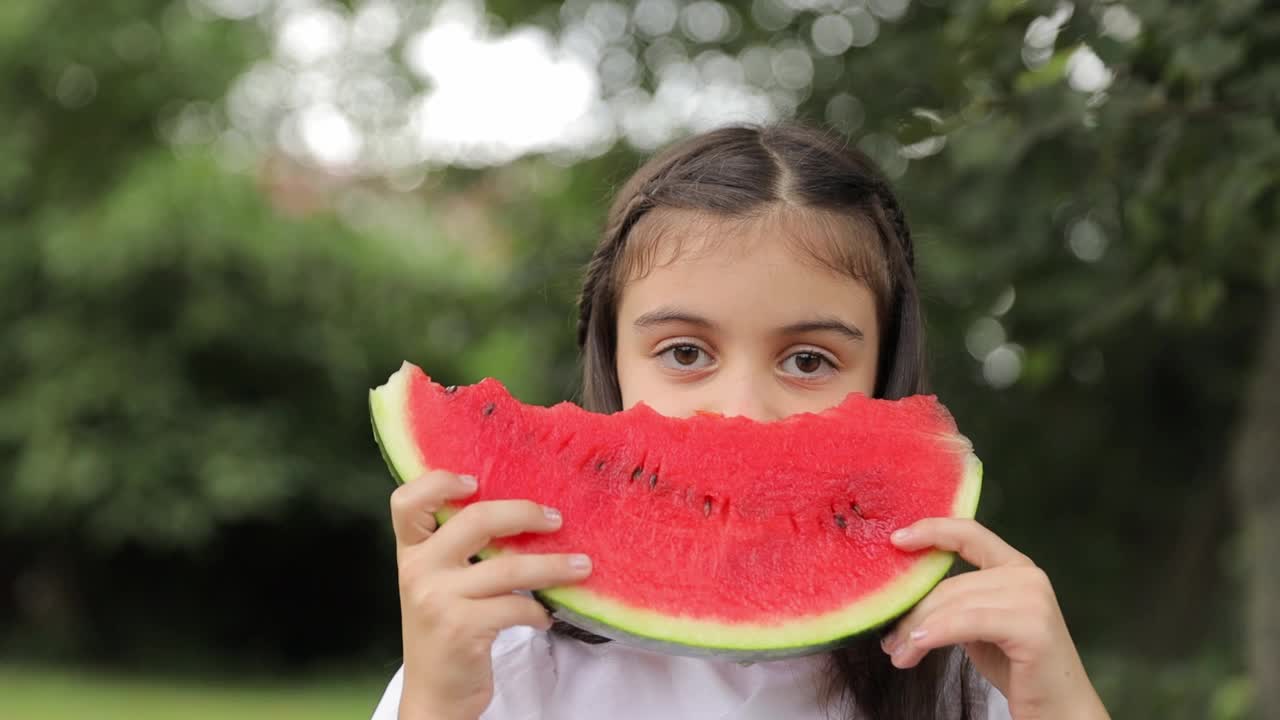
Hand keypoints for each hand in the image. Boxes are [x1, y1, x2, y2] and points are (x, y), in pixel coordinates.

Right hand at [390, 471, 592, 719]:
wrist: (434, 697)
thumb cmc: (445, 632)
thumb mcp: (437, 586)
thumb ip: (457, 552)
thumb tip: (518, 513)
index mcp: (411, 554)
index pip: (406, 502)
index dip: (438, 482)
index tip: (475, 480)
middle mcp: (419, 571)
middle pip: (476, 519)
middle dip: (525, 513)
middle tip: (557, 519)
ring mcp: (439, 599)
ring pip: (510, 567)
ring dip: (554, 566)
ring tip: (582, 566)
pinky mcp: (462, 628)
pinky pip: (517, 606)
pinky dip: (539, 612)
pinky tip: (546, 618)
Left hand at [880, 518, 1108, 719]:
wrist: (1060, 709)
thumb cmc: (1018, 669)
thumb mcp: (980, 625)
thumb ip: (957, 602)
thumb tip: (904, 596)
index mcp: (1016, 567)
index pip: (969, 533)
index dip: (931, 530)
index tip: (895, 540)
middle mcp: (1026, 576)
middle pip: (950, 584)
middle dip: (912, 612)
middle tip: (888, 640)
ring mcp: (1031, 598)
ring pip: (953, 604)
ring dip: (916, 631)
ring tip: (897, 654)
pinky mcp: (1030, 626)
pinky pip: (966, 623)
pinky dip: (935, 633)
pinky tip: (916, 647)